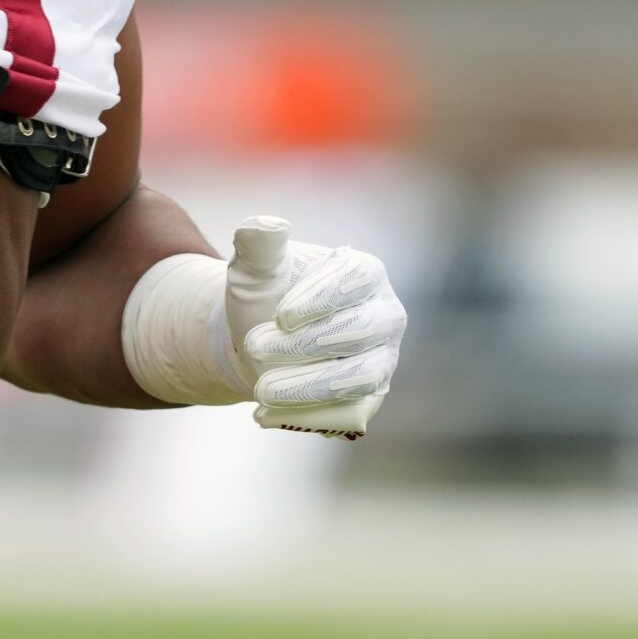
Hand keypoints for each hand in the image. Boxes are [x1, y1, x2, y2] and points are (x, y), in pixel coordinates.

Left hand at [223, 217, 405, 437]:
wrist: (255, 340)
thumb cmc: (263, 295)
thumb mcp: (254, 266)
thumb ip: (258, 242)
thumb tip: (267, 224)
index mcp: (364, 272)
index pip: (356, 280)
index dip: (321, 297)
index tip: (280, 314)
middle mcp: (383, 315)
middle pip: (361, 329)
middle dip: (305, 343)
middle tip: (253, 346)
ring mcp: (382, 358)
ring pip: (360, 376)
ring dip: (308, 384)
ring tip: (260, 388)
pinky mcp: (369, 397)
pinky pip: (350, 411)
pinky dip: (308, 414)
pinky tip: (265, 413)